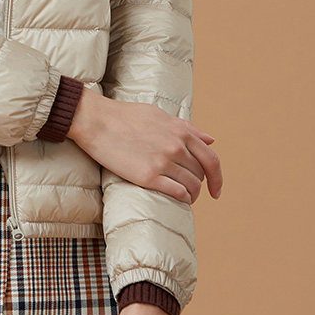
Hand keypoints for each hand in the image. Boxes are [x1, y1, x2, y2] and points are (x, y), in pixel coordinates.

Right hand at [67, 87, 222, 203]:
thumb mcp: (159, 115)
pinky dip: (182, 199)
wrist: (97, 121)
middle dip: (200, 186)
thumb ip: (186, 128)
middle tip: (191, 191)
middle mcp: (175, 147)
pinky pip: (178, 193)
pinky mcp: (148, 176)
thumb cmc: (125, 116)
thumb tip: (210, 140)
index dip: (218, 178)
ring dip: (191, 195)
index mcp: (180, 131)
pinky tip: (176, 199)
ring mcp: (163, 162)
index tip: (216, 189)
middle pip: (201, 175)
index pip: (211, 159)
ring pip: (192, 187)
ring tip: (183, 197)